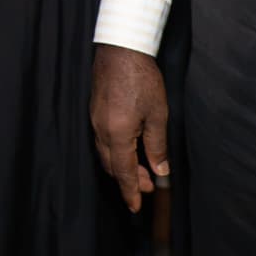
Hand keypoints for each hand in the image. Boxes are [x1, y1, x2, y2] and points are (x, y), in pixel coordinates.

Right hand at [90, 44, 168, 211]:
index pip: (123, 172)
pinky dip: (115, 151)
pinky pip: (102, 140)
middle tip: (147, 187)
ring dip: (121, 166)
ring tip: (141, 169)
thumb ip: (157, 145)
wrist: (121, 48)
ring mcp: (95, 120)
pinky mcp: (94, 110)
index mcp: (117, 134)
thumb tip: (160, 170)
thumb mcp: (157, 114)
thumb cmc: (142, 78)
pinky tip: (129, 147)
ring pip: (105, 153)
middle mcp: (101, 130)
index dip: (130, 191)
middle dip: (128, 180)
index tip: (136, 207)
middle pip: (111, 165)